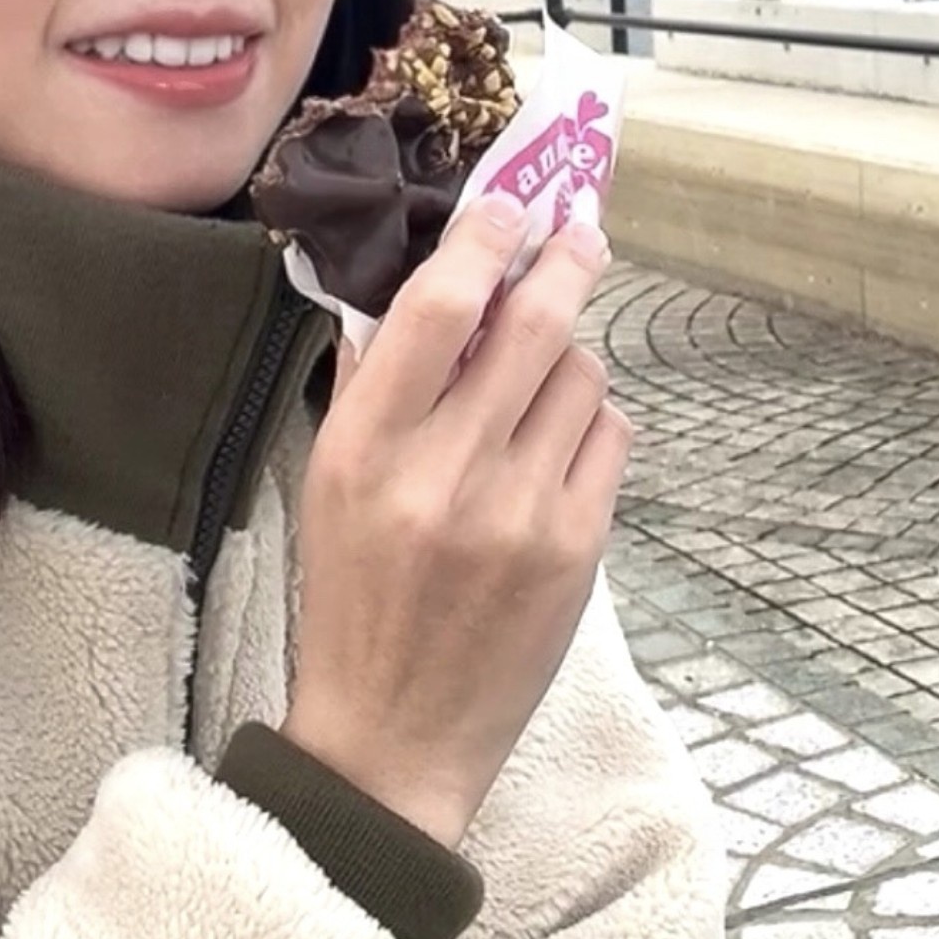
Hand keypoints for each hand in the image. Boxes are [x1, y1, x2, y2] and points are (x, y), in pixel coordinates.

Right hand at [282, 197, 627, 849]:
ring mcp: (522, 511)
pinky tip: (558, 439)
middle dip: (566, 258)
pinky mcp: (579, 549)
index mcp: (368, 446)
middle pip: (533, 323)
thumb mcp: (329, 481)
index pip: (436, 307)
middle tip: (580, 224)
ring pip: (582, 375)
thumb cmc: (351, 595)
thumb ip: (367, 380)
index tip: (509, 202)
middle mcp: (447, 470)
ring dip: (569, 352)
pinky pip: (609, 437)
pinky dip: (591, 418)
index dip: (482, 237)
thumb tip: (413, 282)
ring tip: (543, 371)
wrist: (394, 736)